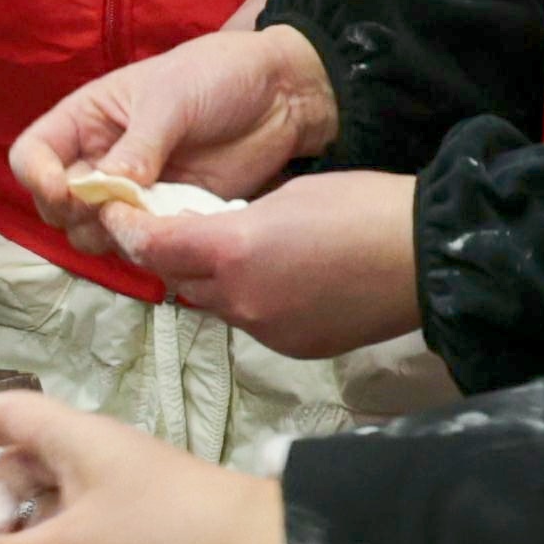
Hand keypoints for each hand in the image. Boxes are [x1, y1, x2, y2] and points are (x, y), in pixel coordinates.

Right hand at [9, 24, 339, 246]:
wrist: (282, 95)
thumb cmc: (218, 75)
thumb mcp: (172, 98)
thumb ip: (138, 145)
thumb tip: (106, 188)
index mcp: (87, 119)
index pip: (33, 156)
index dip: (38, 179)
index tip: (68, 191)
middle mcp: (100, 158)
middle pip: (55, 206)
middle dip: (76, 216)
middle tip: (118, 209)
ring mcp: (134, 192)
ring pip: (93, 233)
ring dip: (112, 235)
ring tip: (152, 219)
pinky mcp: (168, 216)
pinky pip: (140, 243)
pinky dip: (149, 246)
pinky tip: (178, 230)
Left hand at [108, 168, 420, 356]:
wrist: (426, 257)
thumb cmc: (362, 207)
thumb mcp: (285, 195)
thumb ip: (231, 219)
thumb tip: (206, 231)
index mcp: (233, 250)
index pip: (150, 247)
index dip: (126, 228)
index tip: (117, 213)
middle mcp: (240, 300)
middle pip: (177, 280)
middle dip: (172, 256)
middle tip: (178, 226)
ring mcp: (266, 330)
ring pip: (215, 304)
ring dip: (213, 281)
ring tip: (238, 252)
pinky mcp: (292, 348)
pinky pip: (252, 323)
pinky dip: (250, 301)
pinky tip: (279, 279)